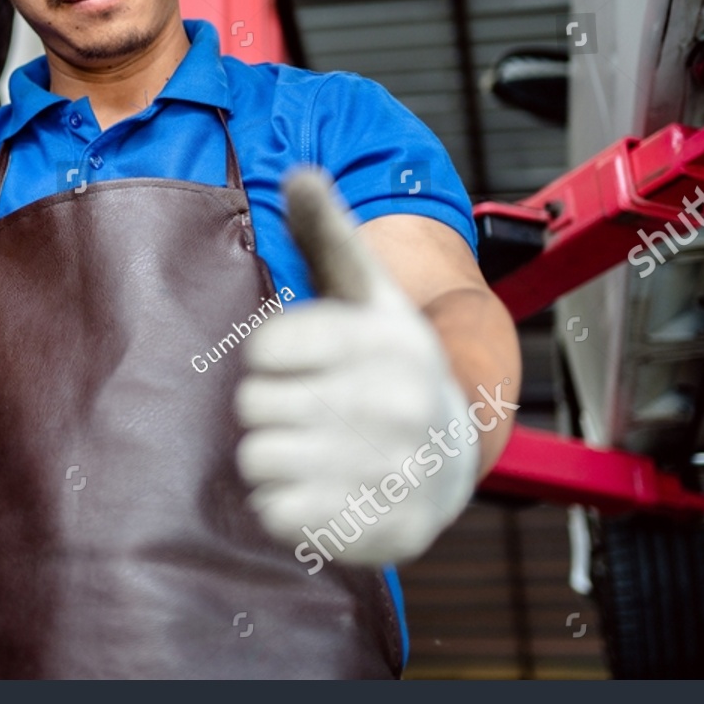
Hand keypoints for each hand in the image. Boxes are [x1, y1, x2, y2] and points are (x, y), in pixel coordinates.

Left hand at [236, 169, 479, 565]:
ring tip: (313, 447)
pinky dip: (282, 506)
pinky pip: (277, 515)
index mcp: (386, 338)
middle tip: (310, 408)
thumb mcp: (365, 292)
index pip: (264, 347)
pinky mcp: (382, 530)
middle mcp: (396, 402)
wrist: (449, 454)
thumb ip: (327, 233)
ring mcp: (391, 469)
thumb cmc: (387, 362)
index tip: (304, 359)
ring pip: (258, 460)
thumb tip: (300, 173)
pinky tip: (319, 489)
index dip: (271, 355)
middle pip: (253, 405)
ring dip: (271, 456)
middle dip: (269, 406)